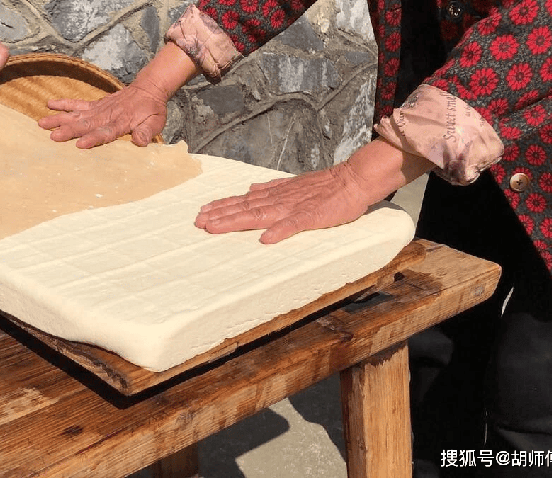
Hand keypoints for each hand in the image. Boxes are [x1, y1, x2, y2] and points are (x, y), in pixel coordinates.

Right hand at [39, 41, 200, 148]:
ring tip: (42, 123)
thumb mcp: (155, 122)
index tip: (80, 144)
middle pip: (86, 124)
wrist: (148, 88)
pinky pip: (77, 103)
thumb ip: (147, 132)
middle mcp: (107, 115)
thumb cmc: (152, 110)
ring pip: (77, 114)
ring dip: (60, 119)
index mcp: (121, 122)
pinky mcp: (95, 104)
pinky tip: (49, 104)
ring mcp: (99, 109)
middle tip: (53, 136)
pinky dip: (64, 104)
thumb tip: (140, 142)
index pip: (105, 132)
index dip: (93, 139)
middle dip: (69, 130)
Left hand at [194, 139, 433, 242]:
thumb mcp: (293, 185)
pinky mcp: (312, 216)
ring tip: (214, 227)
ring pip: (259, 214)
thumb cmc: (326, 186)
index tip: (202, 213)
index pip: (244, 201)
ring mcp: (294, 207)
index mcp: (276, 195)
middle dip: (220, 215)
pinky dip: (280, 231)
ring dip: (236, 220)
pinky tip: (266, 239)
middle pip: (244, 208)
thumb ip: (271, 189)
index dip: (222, 207)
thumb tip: (250, 190)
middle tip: (198, 222)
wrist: (353, 179)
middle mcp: (280, 199)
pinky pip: (294, 224)